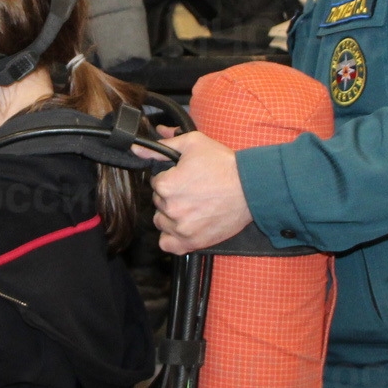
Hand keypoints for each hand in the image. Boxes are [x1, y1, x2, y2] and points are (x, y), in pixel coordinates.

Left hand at [149, 130, 252, 254]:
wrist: (251, 188)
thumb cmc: (224, 165)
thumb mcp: (193, 144)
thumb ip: (162, 146)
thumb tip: (137, 148)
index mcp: (167, 185)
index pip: (155, 183)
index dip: (169, 178)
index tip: (184, 177)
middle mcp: (171, 209)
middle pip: (158, 203)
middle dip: (170, 196)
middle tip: (191, 190)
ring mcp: (182, 228)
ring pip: (161, 222)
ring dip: (171, 215)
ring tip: (191, 206)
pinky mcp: (193, 242)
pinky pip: (168, 244)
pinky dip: (172, 237)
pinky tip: (184, 225)